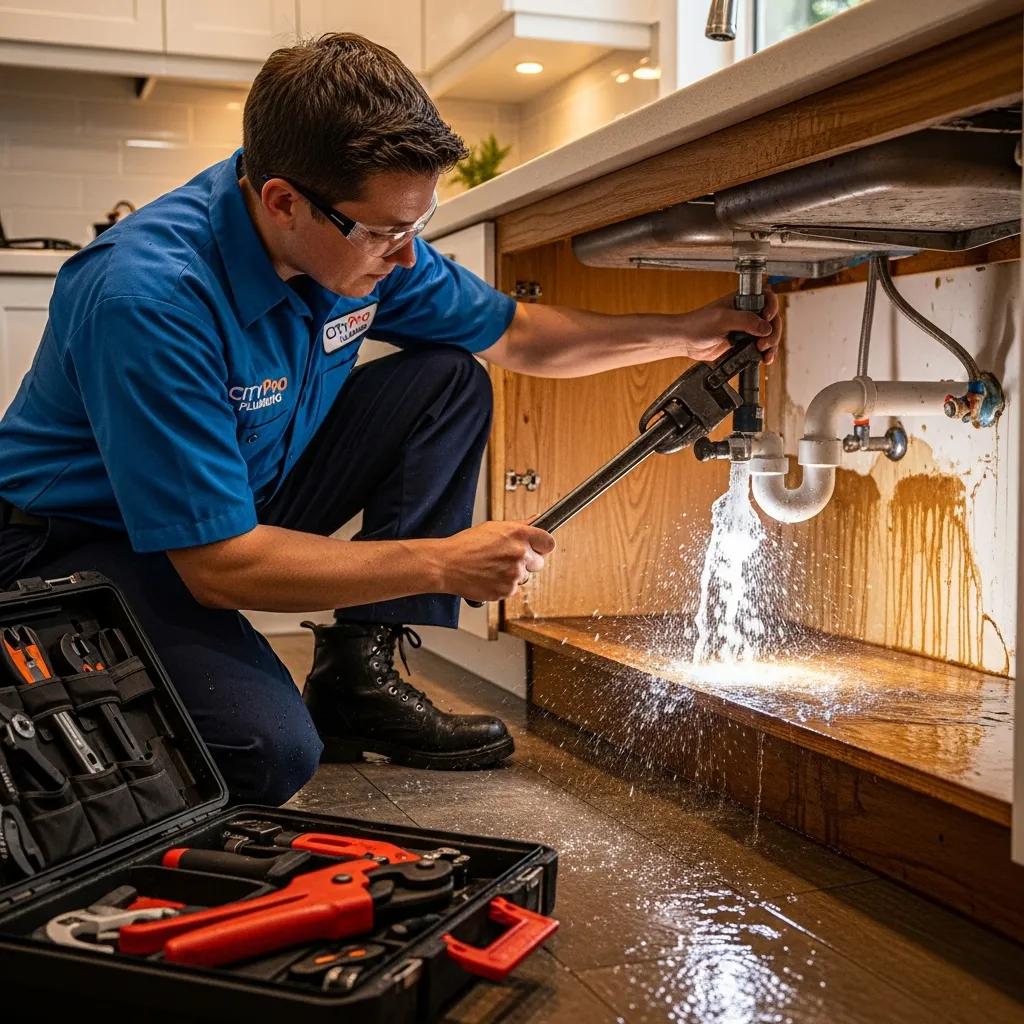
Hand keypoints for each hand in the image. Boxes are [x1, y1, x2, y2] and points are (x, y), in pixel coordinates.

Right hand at [437, 520, 555, 601]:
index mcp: (518, 534)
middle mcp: (519, 553)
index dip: (543, 546)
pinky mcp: (507, 590)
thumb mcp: (494, 527)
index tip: (538, 548)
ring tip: (492, 567)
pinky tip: (489, 577)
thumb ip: (519, 526)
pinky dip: (503, 585)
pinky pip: (512, 589)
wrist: (447, 564)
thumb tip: (536, 519)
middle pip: (539, 563)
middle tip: (508, 559)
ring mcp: (514, 573)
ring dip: (513, 574)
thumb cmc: (466, 545)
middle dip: (527, 562)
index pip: (549, 542)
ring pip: (524, 577)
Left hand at [680, 289, 781, 364]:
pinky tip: (764, 359)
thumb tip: (766, 327)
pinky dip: (765, 353)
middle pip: (772, 319)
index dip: (772, 307)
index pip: (767, 298)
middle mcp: (747, 313)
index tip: (767, 317)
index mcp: (743, 300)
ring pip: (768, 335)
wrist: (686, 342)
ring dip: (771, 344)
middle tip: (763, 344)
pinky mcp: (743, 343)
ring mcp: (746, 329)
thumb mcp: (723, 319)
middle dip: (773, 332)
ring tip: (764, 354)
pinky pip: (760, 347)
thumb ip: (745, 321)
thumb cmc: (698, 324)